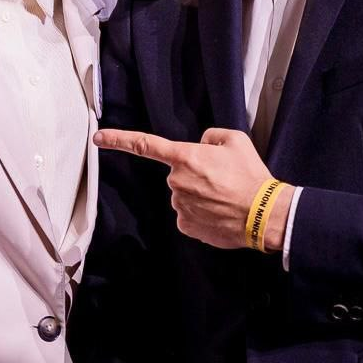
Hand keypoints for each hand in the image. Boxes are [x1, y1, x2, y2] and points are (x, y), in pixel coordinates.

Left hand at [94, 127, 292, 250]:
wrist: (264, 214)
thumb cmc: (250, 175)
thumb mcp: (236, 140)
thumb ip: (212, 136)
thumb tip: (202, 145)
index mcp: (185, 157)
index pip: (145, 145)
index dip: (119, 140)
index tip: (98, 138)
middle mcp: (176, 182)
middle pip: (177, 174)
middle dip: (194, 175)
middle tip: (221, 179)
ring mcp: (180, 206)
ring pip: (184, 195)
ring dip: (199, 195)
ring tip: (225, 197)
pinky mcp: (186, 226)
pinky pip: (188, 215)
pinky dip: (201, 213)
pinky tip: (219, 213)